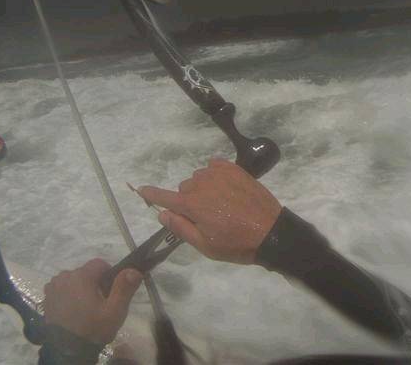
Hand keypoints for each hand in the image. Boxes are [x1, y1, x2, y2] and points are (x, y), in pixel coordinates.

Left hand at [43, 258, 142, 344]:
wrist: (67, 352)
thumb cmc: (93, 328)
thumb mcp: (115, 311)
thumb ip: (125, 287)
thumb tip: (133, 270)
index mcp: (81, 276)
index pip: (99, 264)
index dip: (109, 275)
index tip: (110, 292)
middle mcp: (64, 277)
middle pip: (86, 272)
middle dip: (94, 283)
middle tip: (100, 304)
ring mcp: (53, 288)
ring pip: (73, 280)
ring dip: (80, 289)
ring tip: (86, 309)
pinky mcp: (47, 298)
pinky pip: (62, 289)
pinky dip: (68, 295)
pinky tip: (73, 311)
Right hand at [138, 159, 281, 264]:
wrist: (270, 231)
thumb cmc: (235, 243)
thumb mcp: (204, 245)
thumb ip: (180, 228)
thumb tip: (162, 213)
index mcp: (192, 205)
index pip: (164, 197)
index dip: (151, 195)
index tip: (141, 190)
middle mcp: (201, 184)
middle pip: (184, 189)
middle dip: (189, 201)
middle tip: (206, 217)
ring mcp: (219, 173)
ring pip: (199, 178)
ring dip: (203, 188)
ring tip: (220, 204)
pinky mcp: (234, 168)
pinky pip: (214, 166)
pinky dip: (215, 175)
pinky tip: (225, 188)